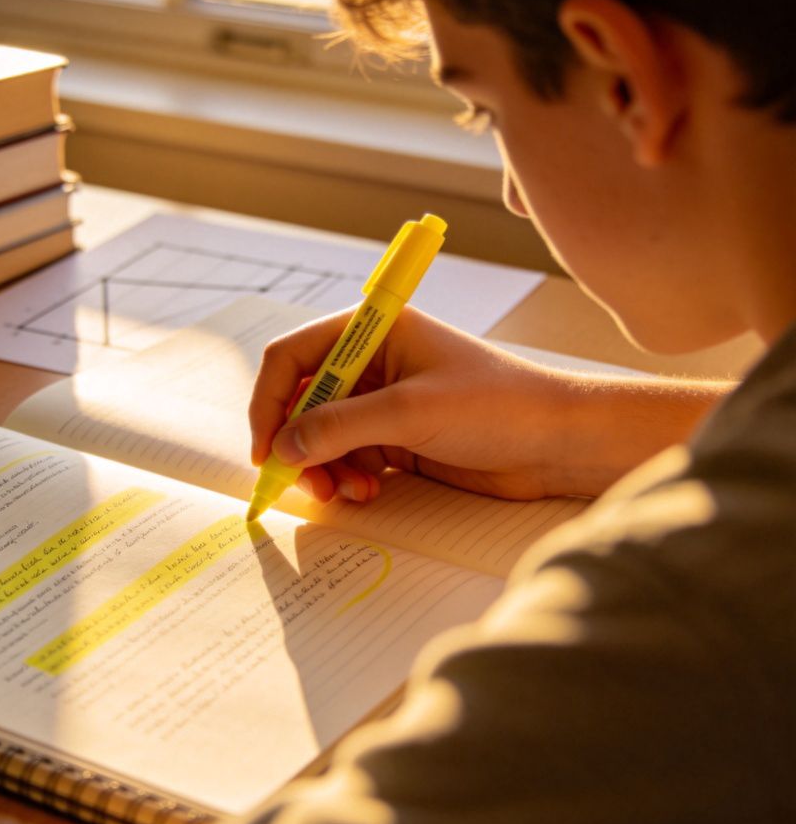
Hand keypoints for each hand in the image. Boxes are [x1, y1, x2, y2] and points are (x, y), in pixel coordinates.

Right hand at [249, 307, 729, 502]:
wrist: (558, 442)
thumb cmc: (498, 405)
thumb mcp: (411, 412)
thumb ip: (340, 427)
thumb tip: (281, 448)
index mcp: (373, 330)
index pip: (293, 357)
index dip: (271, 401)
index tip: (265, 448)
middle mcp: (371, 362)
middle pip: (303, 400)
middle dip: (298, 444)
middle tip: (304, 484)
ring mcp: (383, 400)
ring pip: (323, 435)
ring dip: (324, 467)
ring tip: (347, 492)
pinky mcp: (397, 436)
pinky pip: (349, 456)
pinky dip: (349, 476)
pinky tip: (370, 491)